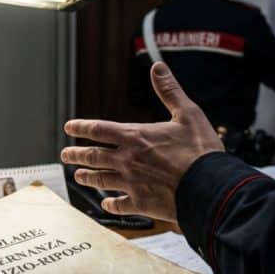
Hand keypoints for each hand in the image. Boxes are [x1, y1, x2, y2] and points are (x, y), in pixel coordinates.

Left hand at [61, 62, 223, 222]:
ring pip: (99, 180)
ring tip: (77, 177)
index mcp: (135, 137)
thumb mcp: (188, 114)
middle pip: (92, 156)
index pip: (98, 129)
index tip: (69, 127)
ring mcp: (131, 183)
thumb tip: (158, 68)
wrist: (209, 187)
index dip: (80, 127)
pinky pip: (118, 205)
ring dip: (86, 178)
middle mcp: (127, 160)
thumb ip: (169, 91)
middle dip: (75, 155)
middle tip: (65, 155)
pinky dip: (109, 205)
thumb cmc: (201, 151)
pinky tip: (106, 205)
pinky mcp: (140, 204)